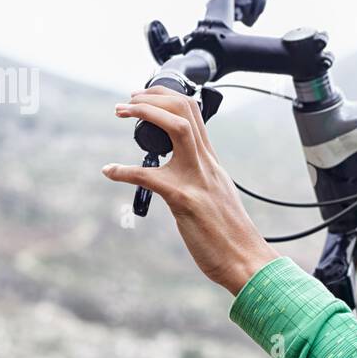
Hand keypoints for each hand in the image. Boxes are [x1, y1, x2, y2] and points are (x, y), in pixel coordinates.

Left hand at [102, 86, 280, 293]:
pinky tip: (110, 171)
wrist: (246, 261)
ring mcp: (196, 179)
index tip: (142, 99)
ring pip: (177, 128)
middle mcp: (206, 164)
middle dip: (152, 97)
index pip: (194, 113)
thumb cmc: (229, 235)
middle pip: (185, 110)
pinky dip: (124, 171)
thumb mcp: (216, 197)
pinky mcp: (184, 201)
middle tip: (126, 102)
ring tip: (121, 112)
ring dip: (145, 113)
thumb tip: (180, 174)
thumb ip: (200, 180)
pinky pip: (150, 177)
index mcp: (211, 162)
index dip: (166, 97)